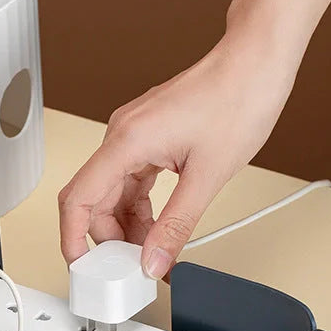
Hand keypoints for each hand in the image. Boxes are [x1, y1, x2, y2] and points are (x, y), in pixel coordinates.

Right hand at [58, 27, 298, 279]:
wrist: (258, 61)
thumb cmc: (239, 97)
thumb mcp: (207, 177)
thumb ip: (176, 227)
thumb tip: (154, 261)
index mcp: (127, 141)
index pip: (78, 198)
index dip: (72, 238)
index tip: (82, 267)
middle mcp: (122, 136)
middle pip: (93, 201)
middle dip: (108, 240)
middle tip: (129, 269)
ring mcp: (133, 136)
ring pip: (113, 195)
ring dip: (126, 228)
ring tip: (149, 253)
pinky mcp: (148, 138)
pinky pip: (131, 183)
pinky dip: (140, 210)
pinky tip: (156, 228)